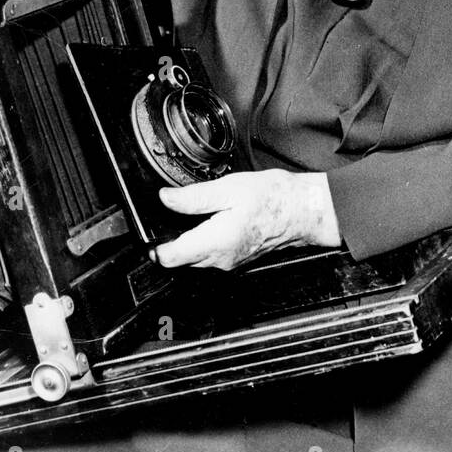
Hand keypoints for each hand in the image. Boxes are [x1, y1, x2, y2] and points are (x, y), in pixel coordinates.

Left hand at [154, 169, 340, 270]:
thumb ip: (193, 197)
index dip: (154, 245)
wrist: (301, 211)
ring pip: (194, 258)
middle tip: (170, 216)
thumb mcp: (228, 189)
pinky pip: (210, 256)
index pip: (169, 258)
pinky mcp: (236, 259)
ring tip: (191, 216)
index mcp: (215, 242)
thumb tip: (166, 199)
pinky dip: (205, 242)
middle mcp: (220, 259)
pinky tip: (212, 222)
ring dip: (188, 241)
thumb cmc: (272, 198)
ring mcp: (229, 262)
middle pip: (180, 259)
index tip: (150, 231)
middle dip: (170, 241)